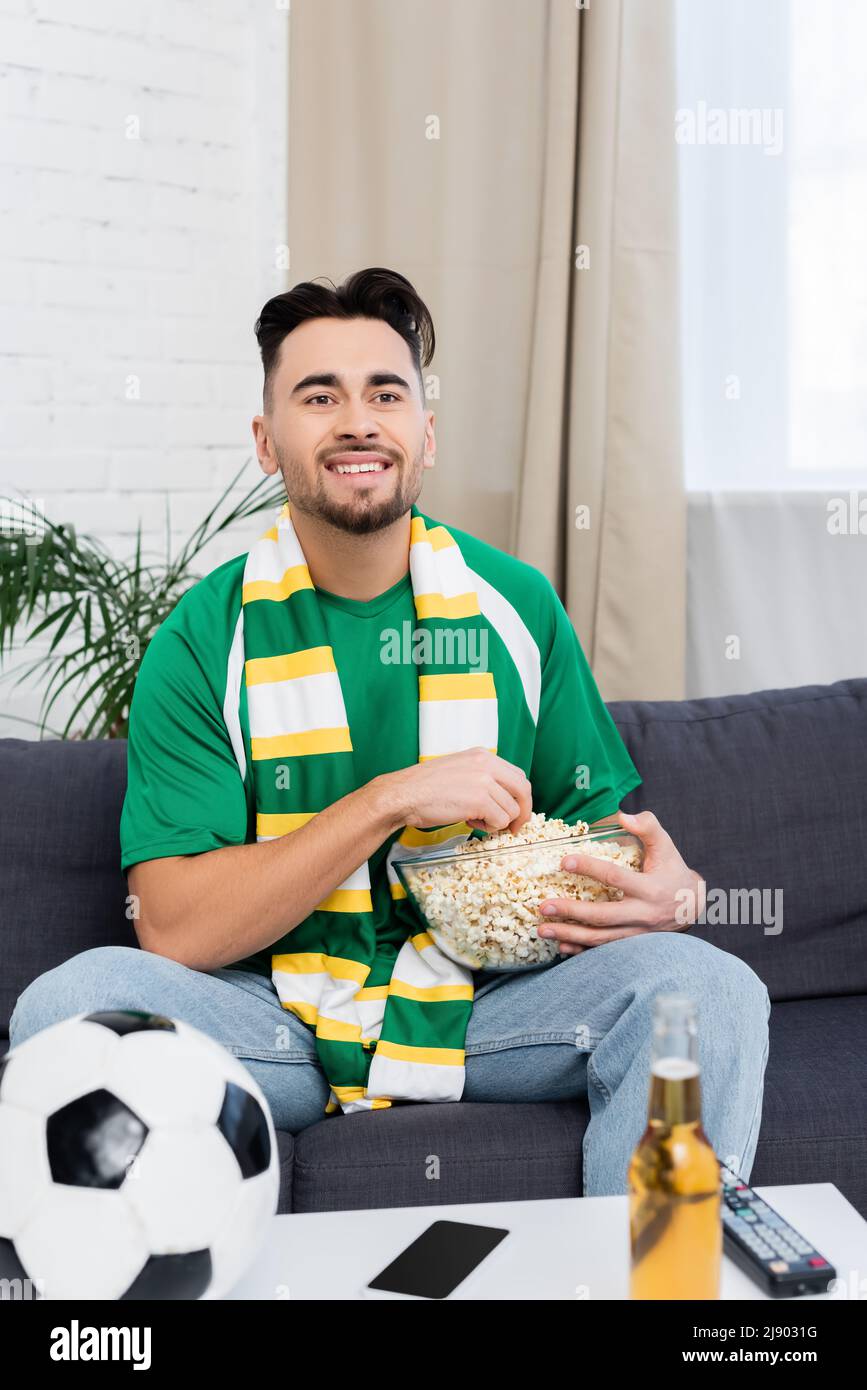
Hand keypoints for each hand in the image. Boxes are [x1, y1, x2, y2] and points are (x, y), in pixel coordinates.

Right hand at [380, 747, 532, 834]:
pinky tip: (471, 822)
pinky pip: (500, 820)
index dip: (520, 797)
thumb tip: (501, 799)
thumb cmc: (425, 787)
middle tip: (513, 827)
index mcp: (483, 755)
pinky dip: (489, 828)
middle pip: (523, 789)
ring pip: (512, 809)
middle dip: (522, 812)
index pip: (517, 776)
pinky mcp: (479, 800)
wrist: (403, 794)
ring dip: (498, 822)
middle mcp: (487, 764)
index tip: (515, 811)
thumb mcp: (459, 771)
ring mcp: (484, 781)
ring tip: (476, 821)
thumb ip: (482, 778)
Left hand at [536, 808, 705, 955]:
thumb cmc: (673, 870)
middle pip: (603, 917)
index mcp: (650, 888)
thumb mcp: (666, 846)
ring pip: (600, 939)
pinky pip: (604, 951)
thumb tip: (623, 816)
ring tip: (542, 929)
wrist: (691, 906)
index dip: (589, 868)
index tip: (564, 861)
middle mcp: (642, 914)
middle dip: (571, 912)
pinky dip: (581, 950)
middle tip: (543, 906)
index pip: (616, 877)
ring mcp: (636, 933)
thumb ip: (648, 827)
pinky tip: (561, 946)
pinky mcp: (631, 945)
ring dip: (569, 935)